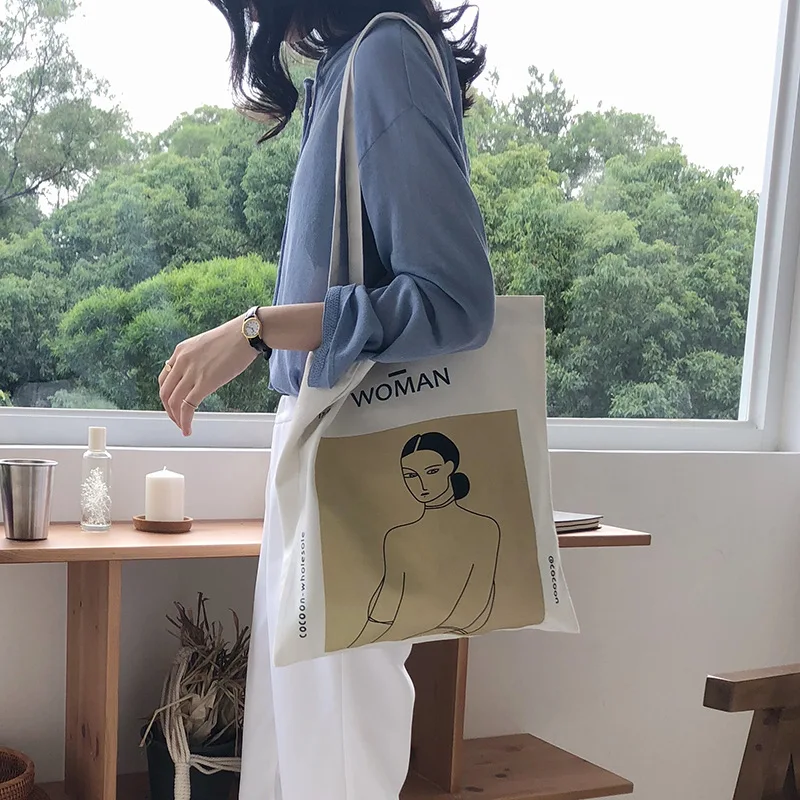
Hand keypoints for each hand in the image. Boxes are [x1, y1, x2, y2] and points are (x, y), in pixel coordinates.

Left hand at [159, 316, 258, 436]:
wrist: (245, 334)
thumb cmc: (234, 338)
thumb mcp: (206, 345)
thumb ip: (198, 358)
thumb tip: (201, 373)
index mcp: (181, 351)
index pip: (165, 377)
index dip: (166, 394)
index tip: (173, 403)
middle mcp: (181, 361)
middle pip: (165, 392)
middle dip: (168, 409)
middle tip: (176, 419)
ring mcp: (192, 372)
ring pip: (173, 402)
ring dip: (176, 418)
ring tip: (182, 427)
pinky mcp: (204, 383)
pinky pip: (187, 407)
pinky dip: (184, 421)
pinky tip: (188, 429)